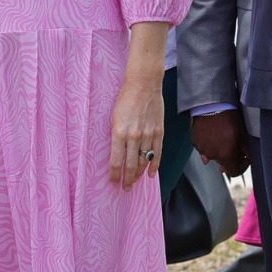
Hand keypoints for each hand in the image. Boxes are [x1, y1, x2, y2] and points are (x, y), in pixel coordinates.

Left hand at [109, 74, 163, 189]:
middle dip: (127, 179)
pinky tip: (150, 174)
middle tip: (125, 188)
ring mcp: (148, 135)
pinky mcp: (159, 132)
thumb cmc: (125, 98)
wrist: (143, 84)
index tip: (113, 182)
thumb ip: (116, 136)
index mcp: (119, 133)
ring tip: (135, 181)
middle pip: (131, 165)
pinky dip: (154, 166)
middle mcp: (134, 136)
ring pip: (144, 161)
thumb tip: (117, 153)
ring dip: (139, 174)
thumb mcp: (113, 117)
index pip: (116, 161)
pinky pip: (157, 153)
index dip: (115, 175)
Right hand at [191, 110, 249, 175]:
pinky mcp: (194, 141)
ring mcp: (201, 149)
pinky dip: (208, 144)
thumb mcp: (242, 133)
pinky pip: (203, 147)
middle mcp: (212, 156)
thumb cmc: (229, 117)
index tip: (244, 158)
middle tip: (233, 144)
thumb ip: (245, 149)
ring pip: (212, 155)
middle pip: (223, 163)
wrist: (210, 104)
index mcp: (226, 155)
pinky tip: (211, 134)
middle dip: (229, 156)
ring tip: (221, 136)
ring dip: (218, 150)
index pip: (234, 172)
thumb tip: (247, 157)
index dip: (241, 167)